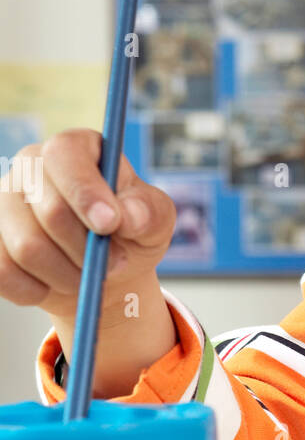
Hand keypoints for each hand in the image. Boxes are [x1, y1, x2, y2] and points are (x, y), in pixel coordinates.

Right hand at [0, 129, 175, 322]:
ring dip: (67, 276)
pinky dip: (35, 290)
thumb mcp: (155, 221)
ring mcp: (3, 201)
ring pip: (27, 248)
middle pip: (49, 210)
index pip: (65, 154)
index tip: (109, 225)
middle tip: (113, 264)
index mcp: (75, 148)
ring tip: (86, 275)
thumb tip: (129, 217)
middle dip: (87, 249)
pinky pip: (3, 272)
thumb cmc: (130, 234)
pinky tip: (53, 285)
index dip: (85, 190)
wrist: (101, 270)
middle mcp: (30, 166)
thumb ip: (148, 213)